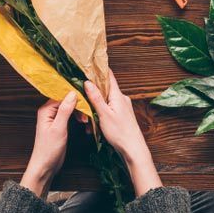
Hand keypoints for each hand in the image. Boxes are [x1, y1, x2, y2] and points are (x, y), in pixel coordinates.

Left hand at [20, 91, 77, 197]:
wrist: (45, 166)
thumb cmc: (49, 149)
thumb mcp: (59, 128)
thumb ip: (65, 110)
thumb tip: (72, 93)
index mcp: (46, 110)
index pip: (61, 95)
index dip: (74, 96)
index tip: (86, 98)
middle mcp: (49, 112)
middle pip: (66, 101)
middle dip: (78, 105)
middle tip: (87, 112)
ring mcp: (54, 119)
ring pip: (69, 108)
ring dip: (79, 112)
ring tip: (85, 120)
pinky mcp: (59, 125)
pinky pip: (70, 116)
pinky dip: (77, 118)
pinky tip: (84, 123)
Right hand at [84, 71, 161, 195]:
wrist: (133, 149)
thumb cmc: (120, 132)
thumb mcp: (104, 114)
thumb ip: (95, 97)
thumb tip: (88, 82)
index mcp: (118, 95)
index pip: (109, 76)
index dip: (99, 69)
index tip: (89, 63)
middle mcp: (121, 99)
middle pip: (105, 89)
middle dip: (92, 92)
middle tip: (80, 94)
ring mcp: (122, 107)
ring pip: (105, 101)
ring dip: (94, 108)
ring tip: (86, 119)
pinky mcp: (121, 116)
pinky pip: (108, 110)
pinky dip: (100, 115)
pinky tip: (94, 125)